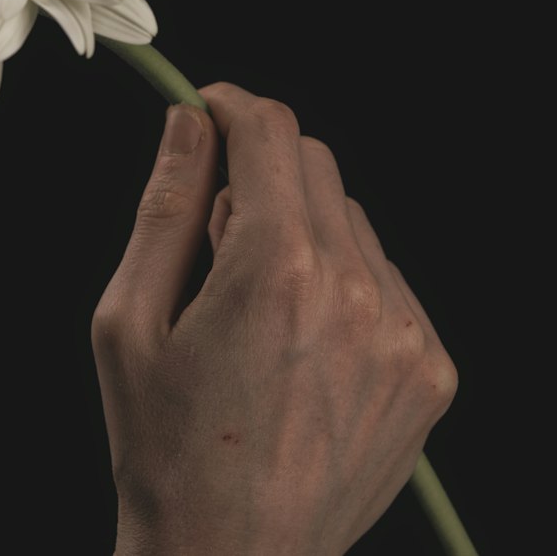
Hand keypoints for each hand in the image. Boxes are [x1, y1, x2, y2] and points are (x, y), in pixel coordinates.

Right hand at [91, 82, 457, 555]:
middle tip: (214, 228)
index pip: (270, 131)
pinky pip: (386, 281)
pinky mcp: (428, 372)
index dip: (230, 107)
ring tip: (256, 302)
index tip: (206, 113)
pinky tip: (300, 338)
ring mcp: (402, 335)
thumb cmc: (165, 448)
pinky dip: (343, 282)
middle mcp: (353, 290)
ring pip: (352, 221)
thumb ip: (166, 205)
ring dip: (303, 227)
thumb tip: (189, 121)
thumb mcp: (127, 320)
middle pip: (315, 164)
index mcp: (275, 269)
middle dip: (261, 168)